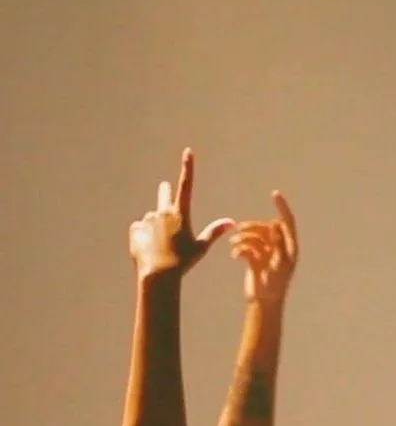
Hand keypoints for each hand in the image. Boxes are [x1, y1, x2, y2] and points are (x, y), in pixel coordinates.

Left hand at [128, 148, 233, 279]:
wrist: (158, 274)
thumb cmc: (183, 262)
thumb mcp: (201, 247)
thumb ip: (214, 231)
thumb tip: (231, 222)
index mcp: (180, 214)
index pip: (186, 185)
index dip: (188, 167)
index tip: (188, 152)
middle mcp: (162, 212)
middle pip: (164, 195)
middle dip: (165, 192)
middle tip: (165, 190)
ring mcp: (146, 220)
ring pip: (152, 219)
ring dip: (156, 226)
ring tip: (161, 246)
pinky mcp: (135, 229)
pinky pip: (140, 230)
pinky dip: (145, 236)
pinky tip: (150, 249)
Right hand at [230, 191, 298, 303]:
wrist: (264, 302)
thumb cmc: (275, 286)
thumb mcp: (279, 264)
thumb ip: (279, 243)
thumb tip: (275, 225)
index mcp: (290, 247)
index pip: (287, 222)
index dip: (282, 207)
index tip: (274, 193)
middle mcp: (279, 247)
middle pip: (265, 227)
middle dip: (252, 228)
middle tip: (239, 230)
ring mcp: (267, 252)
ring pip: (253, 236)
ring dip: (243, 238)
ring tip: (234, 245)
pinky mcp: (255, 258)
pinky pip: (246, 246)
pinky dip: (240, 249)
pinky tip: (235, 256)